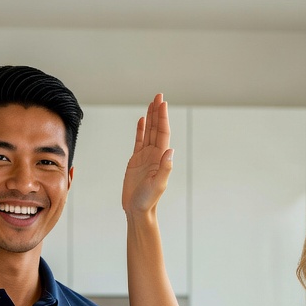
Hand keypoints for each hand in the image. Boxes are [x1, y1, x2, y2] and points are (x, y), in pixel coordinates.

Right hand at [122, 93, 172, 213]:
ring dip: (150, 118)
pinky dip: (140, 130)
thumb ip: (165, 168)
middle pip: (156, 129)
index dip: (162, 118)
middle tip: (158, 95)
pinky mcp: (135, 161)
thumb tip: (170, 151)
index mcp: (161, 158)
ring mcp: (145, 157)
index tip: (162, 103)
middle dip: (157, 112)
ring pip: (148, 132)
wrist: (138, 210)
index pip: (163, 133)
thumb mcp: (158, 184)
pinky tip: (141, 120)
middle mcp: (154, 155)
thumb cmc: (148, 200)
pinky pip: (138, 141)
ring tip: (151, 102)